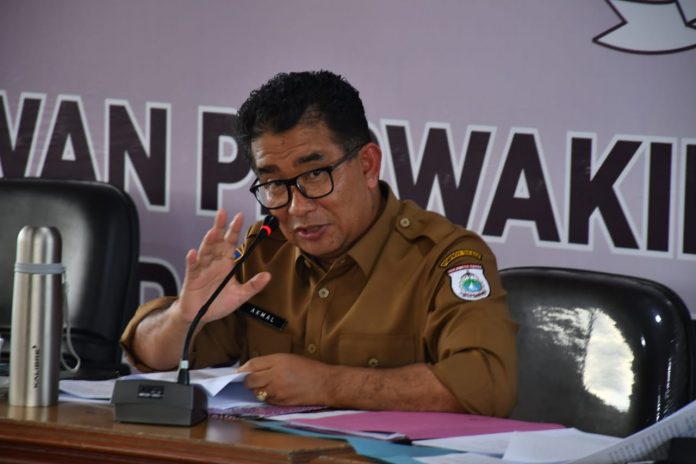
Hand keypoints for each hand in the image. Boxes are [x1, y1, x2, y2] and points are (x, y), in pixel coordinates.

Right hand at [173, 209, 270, 323]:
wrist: (200, 315)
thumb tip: (268, 276)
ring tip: (212, 232)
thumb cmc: (219, 302)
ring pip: (205, 251)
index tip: (240, 215)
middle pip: (217, 241)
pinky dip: (192, 260)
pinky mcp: (192, 278)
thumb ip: (253, 286)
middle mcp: (214, 262)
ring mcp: (202, 268)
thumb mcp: (240, 296)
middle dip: (220, 227)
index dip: (234, 229)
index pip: (231, 242)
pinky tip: (193, 253)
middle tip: (222, 213)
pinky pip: (192, 267)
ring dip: (208, 241)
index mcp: (226, 263)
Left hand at [239, 353, 333, 405]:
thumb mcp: (289, 358)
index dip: (243, 369)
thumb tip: (251, 368)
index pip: (252, 364)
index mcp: (278, 360)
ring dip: (258, 390)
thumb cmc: (309, 368)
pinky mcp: (281, 402)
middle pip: (250, 380)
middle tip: (252, 380)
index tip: (240, 372)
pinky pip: (266, 400)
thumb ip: (270, 362)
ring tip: (267, 386)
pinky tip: (275, 393)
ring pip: (257, 392)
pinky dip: (267, 397)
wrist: (325, 383)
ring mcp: (277, 390)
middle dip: (248, 381)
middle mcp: (275, 375)